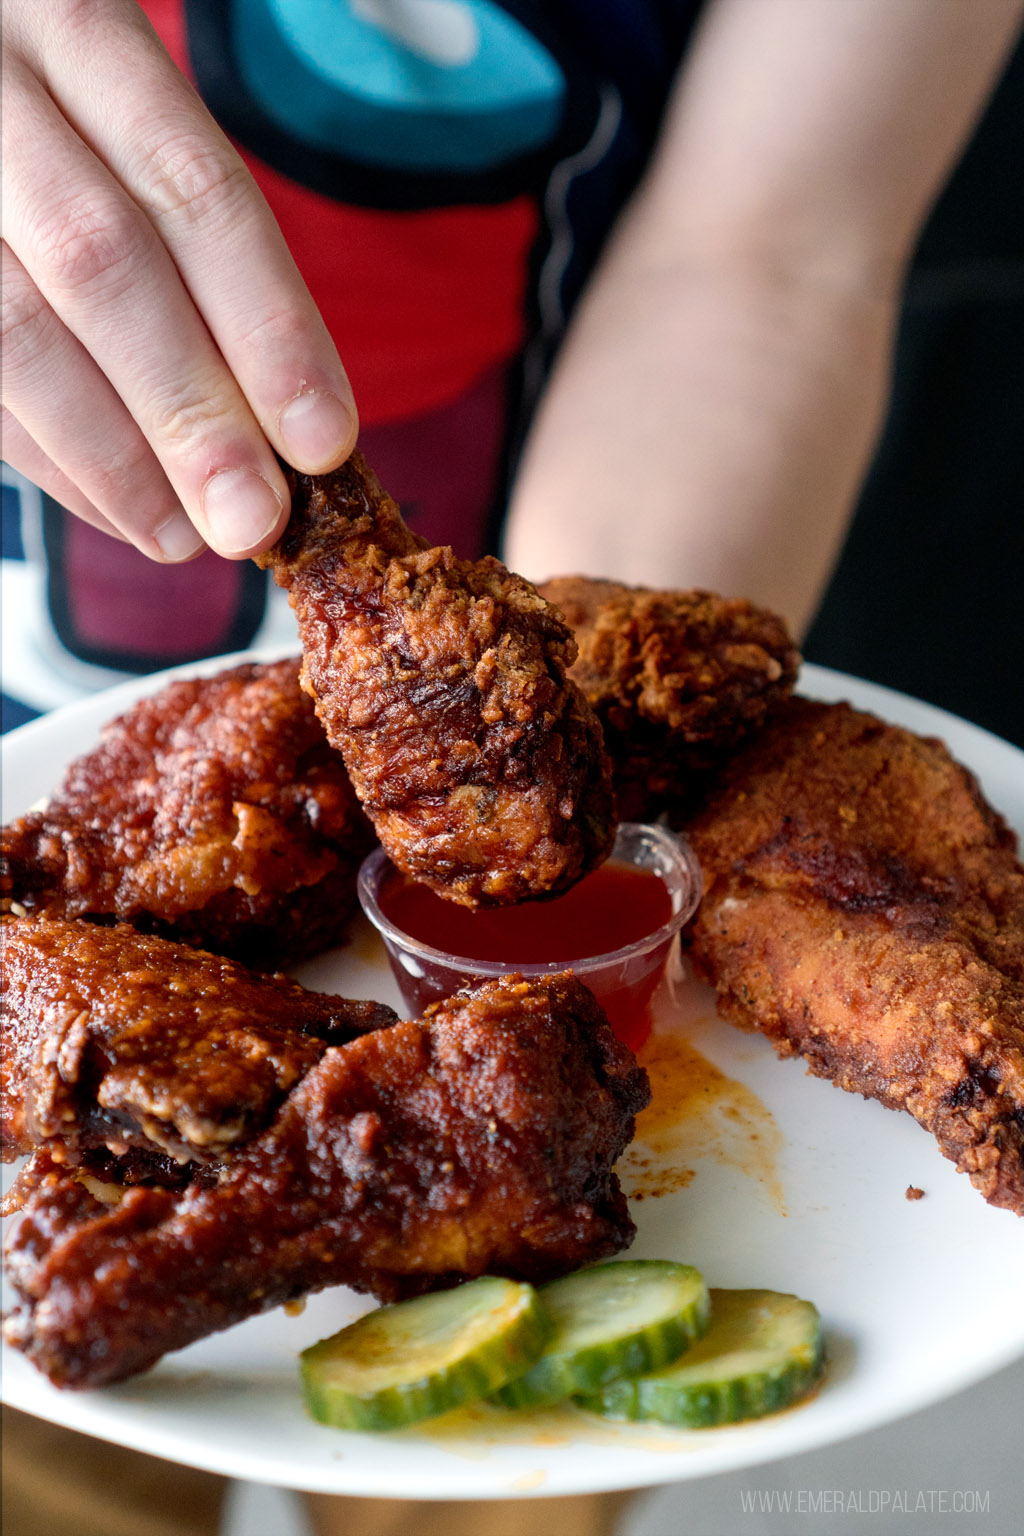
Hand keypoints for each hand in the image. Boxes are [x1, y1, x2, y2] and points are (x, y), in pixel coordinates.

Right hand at [1, 0, 357, 560]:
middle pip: (102, 261)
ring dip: (113, 457)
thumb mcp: (128, 124)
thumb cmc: (62, 120)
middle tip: (252, 521)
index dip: (268, 325)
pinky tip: (117, 507)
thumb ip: (198, 246)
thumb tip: (287, 427)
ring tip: (185, 537)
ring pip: (14, 329)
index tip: (324, 440)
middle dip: (190, 411)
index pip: (193, 187)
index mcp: (76, 28)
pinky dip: (50, 457)